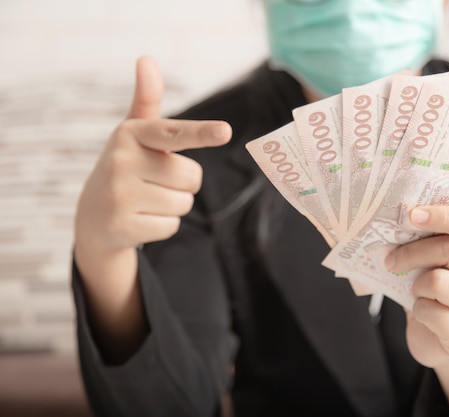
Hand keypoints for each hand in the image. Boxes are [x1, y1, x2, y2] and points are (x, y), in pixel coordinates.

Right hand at [74, 56, 231, 258]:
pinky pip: (171, 226)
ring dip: (173, 206)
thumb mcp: (134, 134)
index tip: (225, 131)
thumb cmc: (127, 167)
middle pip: (192, 177)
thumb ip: (147, 100)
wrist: (92, 216)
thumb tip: (146, 59)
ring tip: (146, 200)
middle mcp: (122, 161)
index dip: (202, 133)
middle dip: (182, 183)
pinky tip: (140, 220)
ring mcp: (119, 195)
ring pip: (183, 203)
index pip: (174, 133)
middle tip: (154, 182)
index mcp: (131, 133)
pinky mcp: (122, 226)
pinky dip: (163, 226)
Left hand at [385, 205, 448, 368]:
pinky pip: (432, 312)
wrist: (445, 339)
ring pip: (438, 281)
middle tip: (391, 259)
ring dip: (417, 286)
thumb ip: (432, 239)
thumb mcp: (441, 259)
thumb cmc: (441, 290)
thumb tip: (399, 222)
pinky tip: (427, 314)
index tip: (412, 214)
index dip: (445, 215)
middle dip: (412, 253)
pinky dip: (419, 311)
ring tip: (419, 291)